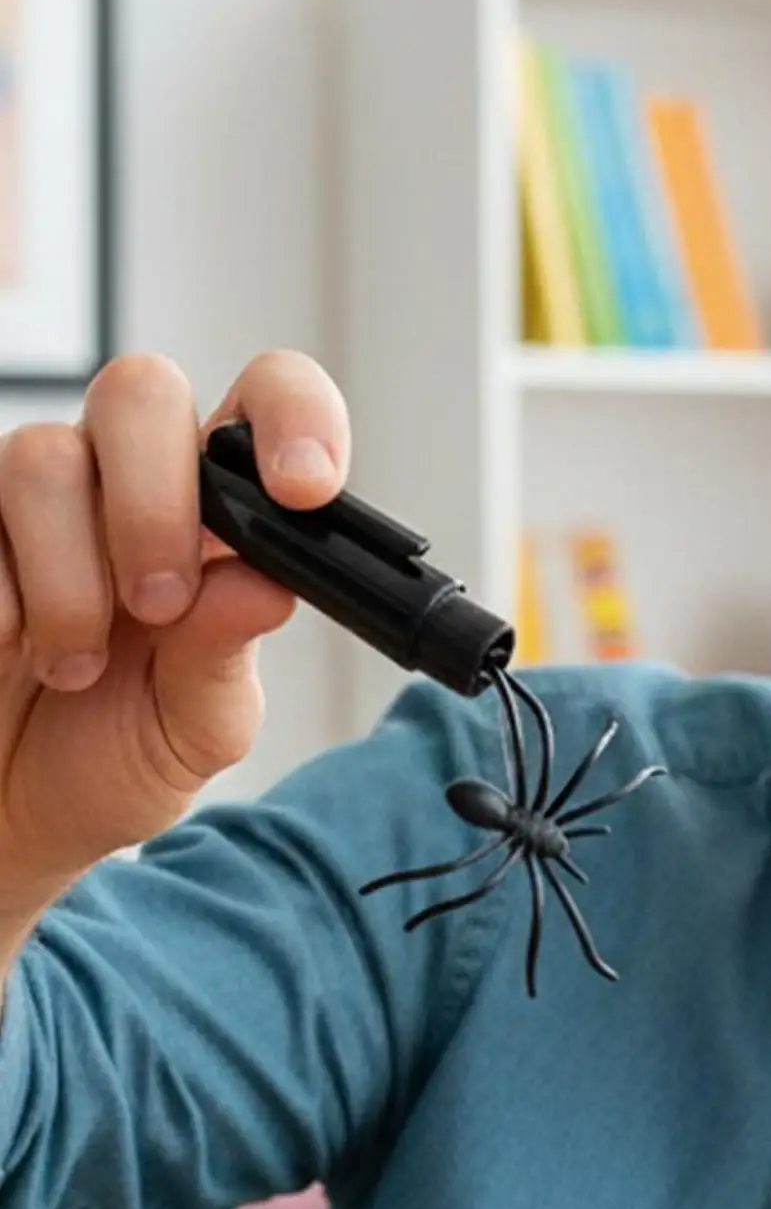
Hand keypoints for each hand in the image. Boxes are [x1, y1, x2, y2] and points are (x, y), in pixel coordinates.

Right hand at [0, 349, 348, 903]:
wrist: (10, 817)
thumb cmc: (116, 757)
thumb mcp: (195, 730)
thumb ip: (224, 658)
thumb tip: (262, 587)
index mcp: (218, 516)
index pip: (265, 404)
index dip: (294, 418)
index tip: (302, 490)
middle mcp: (127, 484)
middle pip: (142, 391)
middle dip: (157, 500)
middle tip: (159, 606)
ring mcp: (34, 499)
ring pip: (45, 455)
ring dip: (71, 573)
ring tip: (78, 666)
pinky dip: (0, 591)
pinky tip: (13, 647)